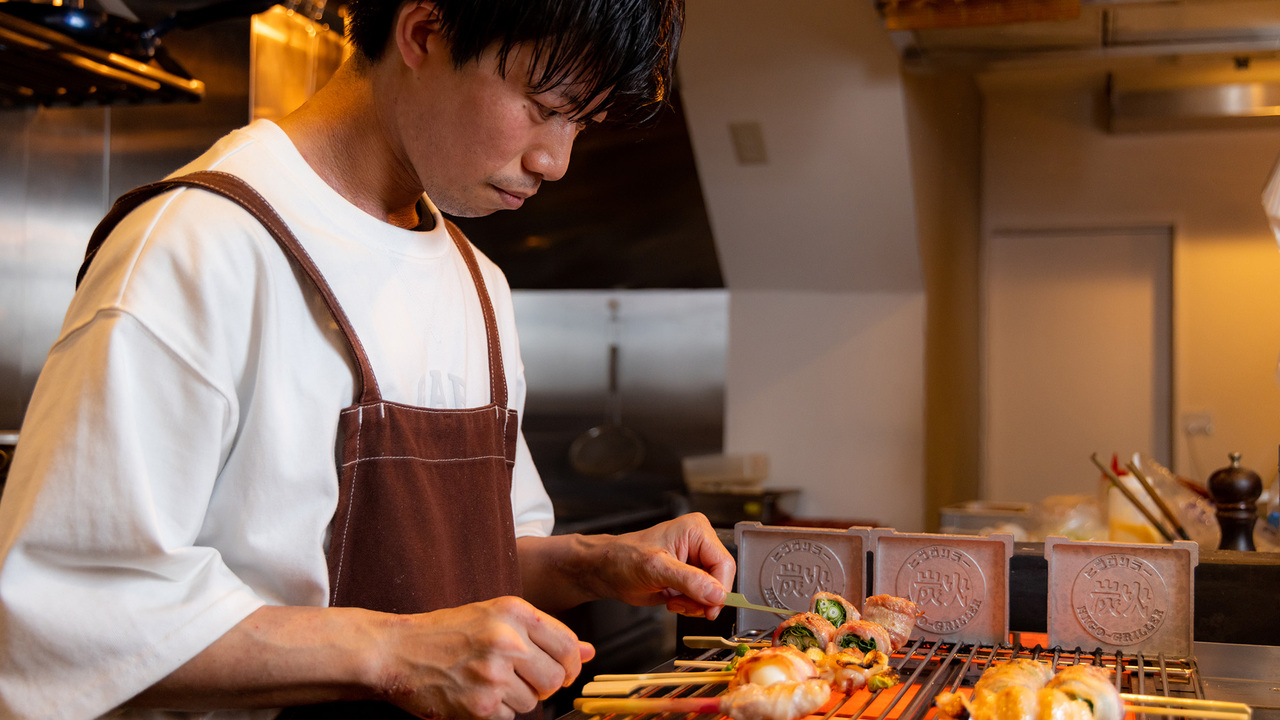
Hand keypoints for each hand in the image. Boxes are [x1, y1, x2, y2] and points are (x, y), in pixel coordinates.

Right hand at [378, 596, 593, 719]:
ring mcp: (494, 674)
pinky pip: (510, 717)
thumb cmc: (446, 632)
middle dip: (545, 684)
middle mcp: (507, 641)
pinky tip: (477, 693)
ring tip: (489, 681)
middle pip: (556, 678)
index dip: (572, 663)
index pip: (568, 645)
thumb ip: (543, 633)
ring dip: (517, 698)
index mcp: (514, 612)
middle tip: (522, 678)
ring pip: (533, 701)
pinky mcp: (480, 705)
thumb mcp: (496, 617)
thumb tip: (589, 651)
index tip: (563, 669)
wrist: (397, 651)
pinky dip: (497, 711)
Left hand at [598, 513, 735, 619]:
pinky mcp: (691, 577)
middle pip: (722, 580)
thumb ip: (689, 581)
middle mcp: (700, 543)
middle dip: (704, 599)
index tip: (710, 608)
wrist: (608, 570)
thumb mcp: (656, 569)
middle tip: (683, 604)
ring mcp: (696, 561)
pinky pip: (704, 598)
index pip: (725, 564)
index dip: (720, 589)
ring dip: (696, 604)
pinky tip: (674, 601)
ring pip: (714, 592)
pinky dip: (691, 606)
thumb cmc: (624, 558)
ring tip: (675, 601)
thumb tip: (717, 593)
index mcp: (697, 531)